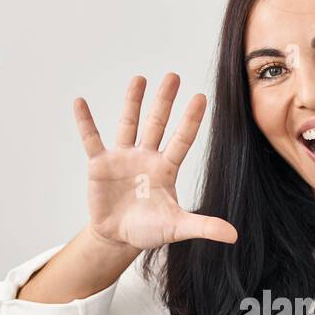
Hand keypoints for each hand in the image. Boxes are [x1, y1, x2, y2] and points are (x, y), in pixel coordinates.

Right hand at [73, 73, 237, 249]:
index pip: (182, 140)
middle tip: (173, 76)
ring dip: (133, 102)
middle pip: (157, 124)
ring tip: (140, 79)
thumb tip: (234, 236)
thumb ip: (203, 226)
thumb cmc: (149, 230)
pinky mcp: (100, 165)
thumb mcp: (177, 228)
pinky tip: (80, 102)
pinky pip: (92, 139)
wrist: (118, 238)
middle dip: (164, 101)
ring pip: (129, 124)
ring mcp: (123, 158)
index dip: (190, 120)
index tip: (201, 97)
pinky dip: (85, 122)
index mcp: (166, 169)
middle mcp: (146, 157)